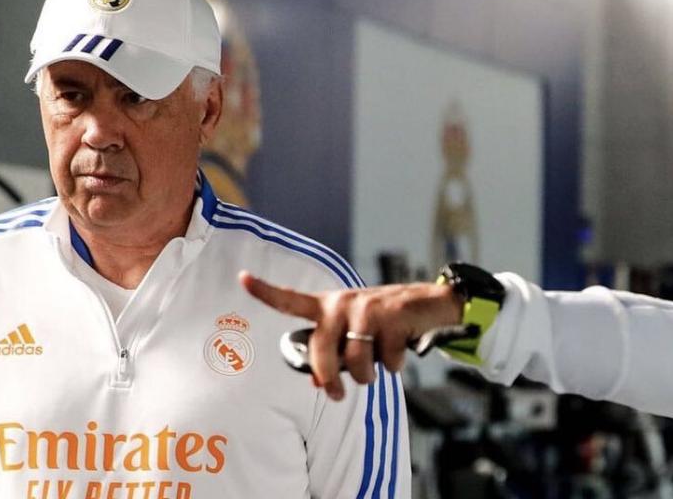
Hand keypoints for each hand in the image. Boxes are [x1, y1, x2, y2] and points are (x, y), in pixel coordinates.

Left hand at [239, 271, 463, 400]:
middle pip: (321, 353)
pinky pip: (385, 361)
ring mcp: (366, 308)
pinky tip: (399, 350)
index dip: (265, 290)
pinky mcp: (391, 316)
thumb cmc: (385, 323)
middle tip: (336, 395)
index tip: (242, 277)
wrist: (430, 305)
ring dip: (368, 375)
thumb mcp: (354, 336)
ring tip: (378, 366)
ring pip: (356, 363)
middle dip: (329, 380)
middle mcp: (342, 303)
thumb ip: (332, 355)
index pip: (291, 300)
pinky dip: (394, 365)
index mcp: (328, 306)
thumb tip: (314, 384)